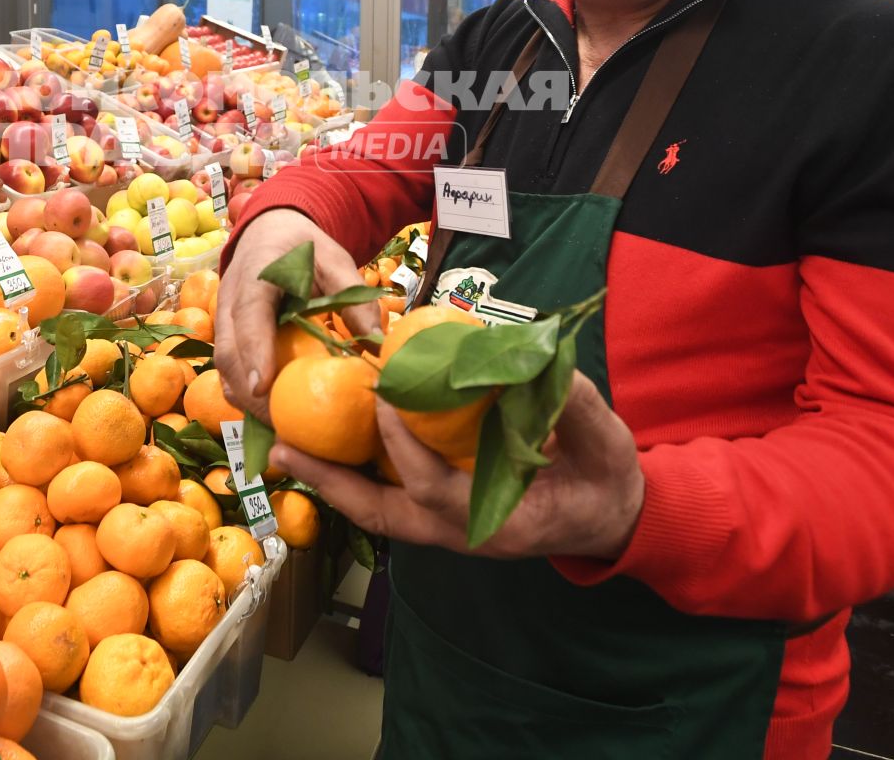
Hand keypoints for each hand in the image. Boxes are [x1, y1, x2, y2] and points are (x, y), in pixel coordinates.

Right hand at [214, 208, 381, 420]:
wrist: (271, 231)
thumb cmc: (305, 248)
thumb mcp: (336, 261)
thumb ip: (354, 298)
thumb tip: (377, 344)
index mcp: (257, 275)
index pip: (249, 317)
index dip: (254, 353)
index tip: (263, 389)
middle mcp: (229, 299)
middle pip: (228, 352)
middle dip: (250, 394)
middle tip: (282, 427)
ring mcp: (222, 319)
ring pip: (222, 366)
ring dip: (245, 400)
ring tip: (277, 430)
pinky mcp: (225, 335)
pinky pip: (227, 369)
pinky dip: (244, 395)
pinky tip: (270, 415)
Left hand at [271, 372, 645, 560]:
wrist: (611, 516)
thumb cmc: (605, 480)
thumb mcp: (606, 444)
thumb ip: (576, 406)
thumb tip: (542, 361)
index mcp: (498, 522)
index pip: (434, 488)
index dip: (405, 447)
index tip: (384, 399)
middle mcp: (461, 532)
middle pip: (381, 512)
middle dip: (330, 481)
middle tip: (283, 447)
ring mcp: (446, 526)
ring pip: (376, 507)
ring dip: (331, 478)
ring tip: (283, 445)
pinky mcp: (441, 510)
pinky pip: (388, 495)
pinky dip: (355, 471)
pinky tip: (328, 441)